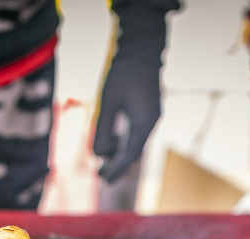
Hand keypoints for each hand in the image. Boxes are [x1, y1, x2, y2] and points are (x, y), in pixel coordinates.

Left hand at [93, 53, 161, 182]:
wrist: (141, 47)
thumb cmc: (122, 72)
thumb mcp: (107, 101)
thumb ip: (102, 128)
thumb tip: (97, 154)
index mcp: (144, 122)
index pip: (130, 154)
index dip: (117, 168)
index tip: (104, 179)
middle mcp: (151, 121)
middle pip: (134, 151)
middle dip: (118, 165)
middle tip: (102, 177)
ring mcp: (152, 114)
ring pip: (136, 142)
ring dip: (120, 153)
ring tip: (103, 163)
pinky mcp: (148, 108)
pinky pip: (137, 132)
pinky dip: (125, 142)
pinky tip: (113, 144)